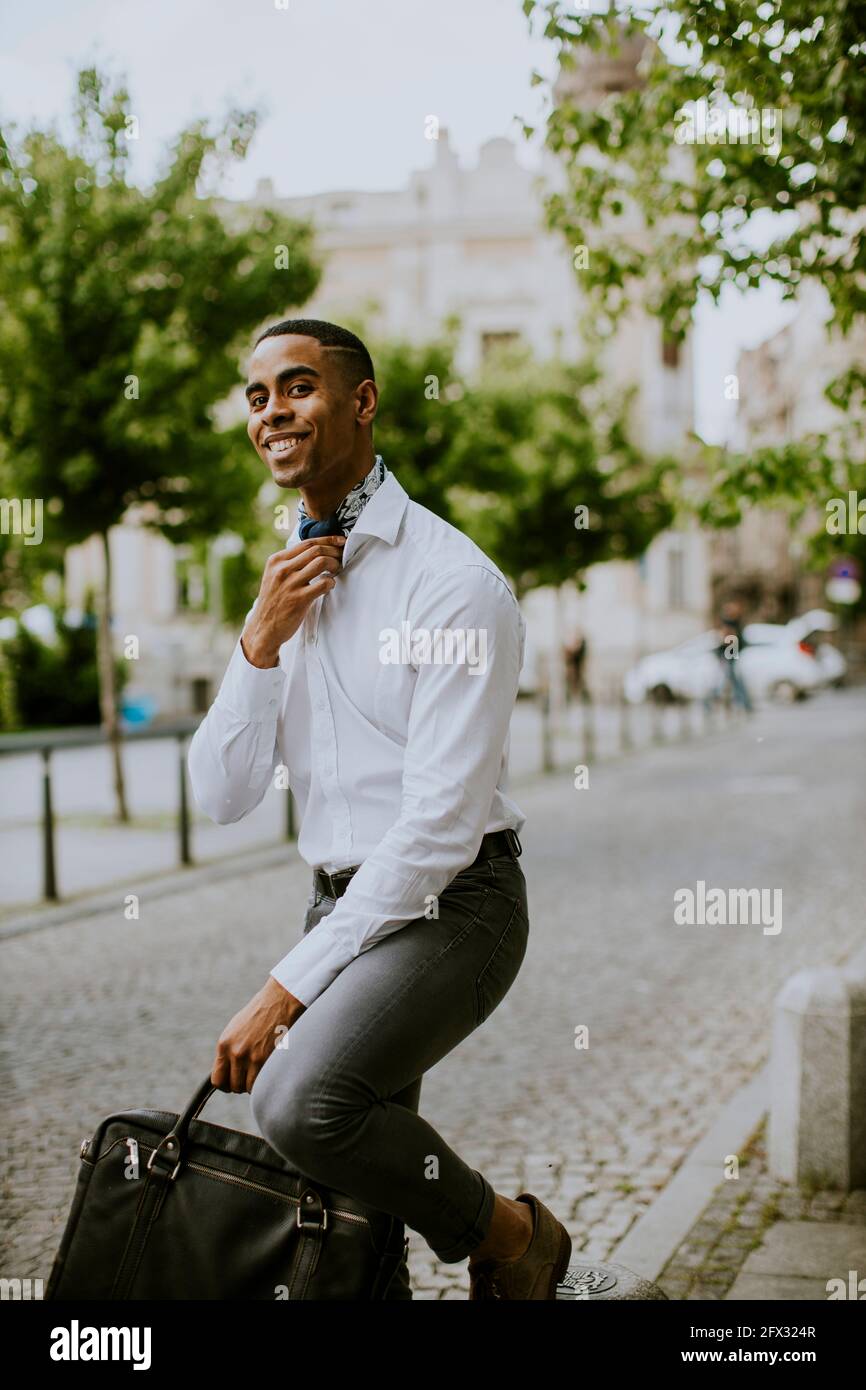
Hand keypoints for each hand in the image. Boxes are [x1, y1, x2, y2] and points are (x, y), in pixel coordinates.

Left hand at [211, 976, 305, 1092]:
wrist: (280, 1000)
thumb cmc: (260, 1013)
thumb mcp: (236, 1029)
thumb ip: (230, 1049)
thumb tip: (227, 1071)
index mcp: (224, 1044)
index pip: (217, 1080)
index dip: (225, 1085)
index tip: (233, 1083)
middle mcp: (235, 1052)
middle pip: (233, 1086)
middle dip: (242, 1084)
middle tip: (251, 1075)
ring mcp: (251, 1057)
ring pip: (248, 1087)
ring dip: (254, 1083)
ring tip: (261, 1070)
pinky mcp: (266, 1059)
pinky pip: (261, 1083)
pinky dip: (264, 1081)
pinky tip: (269, 1069)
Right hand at [241, 536, 345, 667]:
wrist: (263, 628)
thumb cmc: (273, 602)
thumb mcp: (274, 576)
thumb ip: (290, 563)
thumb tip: (316, 551)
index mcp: (276, 561)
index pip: (307, 543)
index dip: (328, 540)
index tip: (340, 541)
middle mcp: (282, 570)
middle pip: (316, 550)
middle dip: (334, 551)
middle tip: (342, 556)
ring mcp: (290, 584)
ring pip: (321, 562)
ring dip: (335, 564)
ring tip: (337, 570)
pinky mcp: (299, 599)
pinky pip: (323, 583)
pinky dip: (331, 582)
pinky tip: (329, 585)